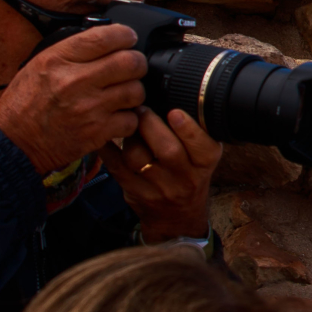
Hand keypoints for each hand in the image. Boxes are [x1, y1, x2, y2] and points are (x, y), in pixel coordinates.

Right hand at [0, 25, 145, 176]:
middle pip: (130, 62)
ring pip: (136, 90)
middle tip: (131, 68)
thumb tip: (106, 39)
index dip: (125, 34)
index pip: (106, 37)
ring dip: (133, 91)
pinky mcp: (97, 132)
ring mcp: (89, 108)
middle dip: (136, 63)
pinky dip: (128, 119)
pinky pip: (131, 119)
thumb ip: (73, 51)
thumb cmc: (24, 104)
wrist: (14, 144)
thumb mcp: (39, 64)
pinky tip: (116, 117)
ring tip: (122, 94)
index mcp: (59, 59)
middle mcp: (75, 81)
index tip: (128, 38)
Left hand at [102, 107, 222, 242]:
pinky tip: (106, 134)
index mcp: (205, 163)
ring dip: (129, 136)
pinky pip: (116, 167)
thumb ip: (195, 132)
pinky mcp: (135, 193)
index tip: (175, 113)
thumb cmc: (189, 174)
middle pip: (168, 151)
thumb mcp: (202, 156)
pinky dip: (108, 148)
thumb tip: (172, 94)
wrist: (177, 217)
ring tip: (127, 121)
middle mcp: (185, 178)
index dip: (189, 130)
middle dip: (151, 125)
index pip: (203, 147)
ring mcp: (159, 189)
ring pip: (138, 159)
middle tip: (141, 107)